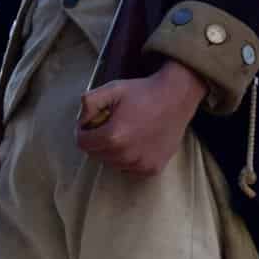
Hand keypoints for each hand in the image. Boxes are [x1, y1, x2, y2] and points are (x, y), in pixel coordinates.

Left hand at [76, 59, 204, 174]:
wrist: (176, 97)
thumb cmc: (143, 92)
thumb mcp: (112, 89)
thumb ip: (89, 103)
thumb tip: (81, 122)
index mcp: (113, 136)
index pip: (82, 143)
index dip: (84, 131)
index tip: (93, 124)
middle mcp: (126, 155)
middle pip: (96, 155)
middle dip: (98, 142)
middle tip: (111, 126)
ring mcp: (140, 164)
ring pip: (113, 163)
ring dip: (114, 152)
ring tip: (127, 134)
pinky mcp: (153, 168)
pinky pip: (130, 169)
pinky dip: (130, 159)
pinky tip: (139, 142)